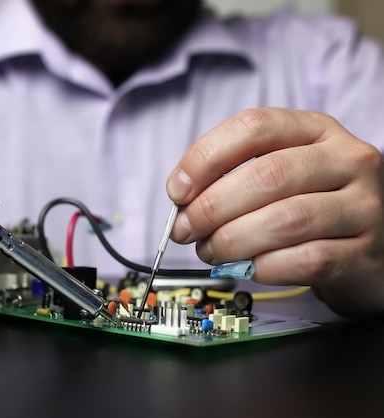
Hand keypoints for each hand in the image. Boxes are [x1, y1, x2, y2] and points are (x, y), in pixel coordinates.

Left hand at [167, 108, 383, 315]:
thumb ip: (234, 175)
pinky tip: (250, 267)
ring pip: (284, 220)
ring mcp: (362, 206)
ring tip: (211, 250)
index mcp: (316, 129)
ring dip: (232, 240)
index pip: (254, 127)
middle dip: (211, 207)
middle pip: (266, 175)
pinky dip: (263, 267)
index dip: (205, 157)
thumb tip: (182, 197)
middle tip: (186, 229)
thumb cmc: (313, 204)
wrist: (373, 245)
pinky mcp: (364, 252)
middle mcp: (346, 160)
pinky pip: (305, 260)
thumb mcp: (281, 173)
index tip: (178, 190)